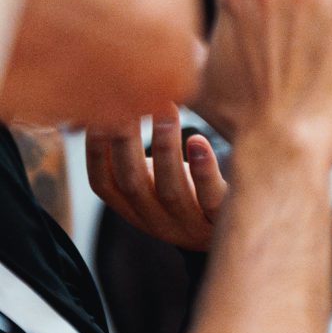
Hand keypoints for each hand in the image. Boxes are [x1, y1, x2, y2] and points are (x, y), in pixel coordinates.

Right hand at [87, 113, 229, 252]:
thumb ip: (130, 153)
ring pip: (170, 190)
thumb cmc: (188, 191)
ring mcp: (189, 224)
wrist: (236, 230)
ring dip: (165, 149)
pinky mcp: (222, 220)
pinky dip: (203, 170)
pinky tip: (199, 140)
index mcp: (132, 208)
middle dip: (124, 142)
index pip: (103, 184)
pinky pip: (211, 199)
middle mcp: (156, 220)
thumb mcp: (154, 178)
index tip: (95, 114)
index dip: (94, 151)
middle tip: (128, 102)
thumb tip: (104, 104)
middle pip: (132, 184)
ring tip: (166, 112)